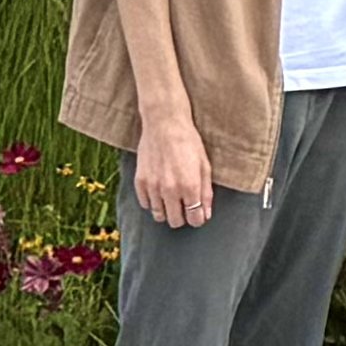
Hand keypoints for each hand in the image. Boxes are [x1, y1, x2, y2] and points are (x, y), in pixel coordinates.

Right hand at [135, 113, 216, 228]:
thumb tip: (206, 214)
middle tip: (184, 205)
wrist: (164, 124)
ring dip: (167, 210)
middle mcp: (170, 190)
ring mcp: (153, 187)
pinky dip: (153, 202)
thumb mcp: (204, 166)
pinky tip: (159, 191)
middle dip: (182, 217)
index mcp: (190, 187)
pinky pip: (145, 204)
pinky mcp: (139, 182)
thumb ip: (206, 193)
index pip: (195, 219)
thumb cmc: (188, 142)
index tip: (197, 213)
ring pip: (159, 216)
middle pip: (176, 221)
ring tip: (171, 198)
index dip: (198, 218)